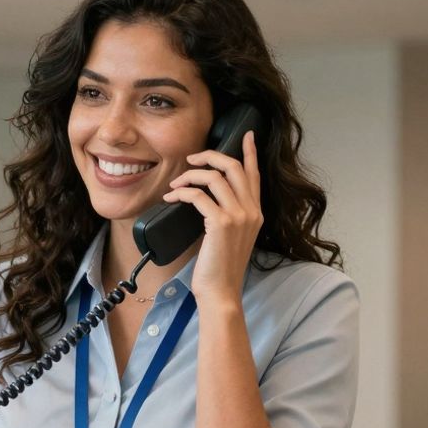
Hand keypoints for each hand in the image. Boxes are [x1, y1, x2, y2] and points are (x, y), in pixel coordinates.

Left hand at [162, 130, 262, 305]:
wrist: (221, 292)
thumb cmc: (220, 267)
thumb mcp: (231, 237)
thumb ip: (228, 215)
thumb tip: (206, 197)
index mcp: (256, 213)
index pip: (254, 174)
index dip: (249, 152)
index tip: (247, 135)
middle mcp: (252, 211)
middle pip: (234, 167)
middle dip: (210, 157)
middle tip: (191, 159)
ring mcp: (239, 216)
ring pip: (214, 177)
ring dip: (190, 176)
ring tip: (175, 184)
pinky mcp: (221, 223)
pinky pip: (198, 195)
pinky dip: (182, 192)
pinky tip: (171, 197)